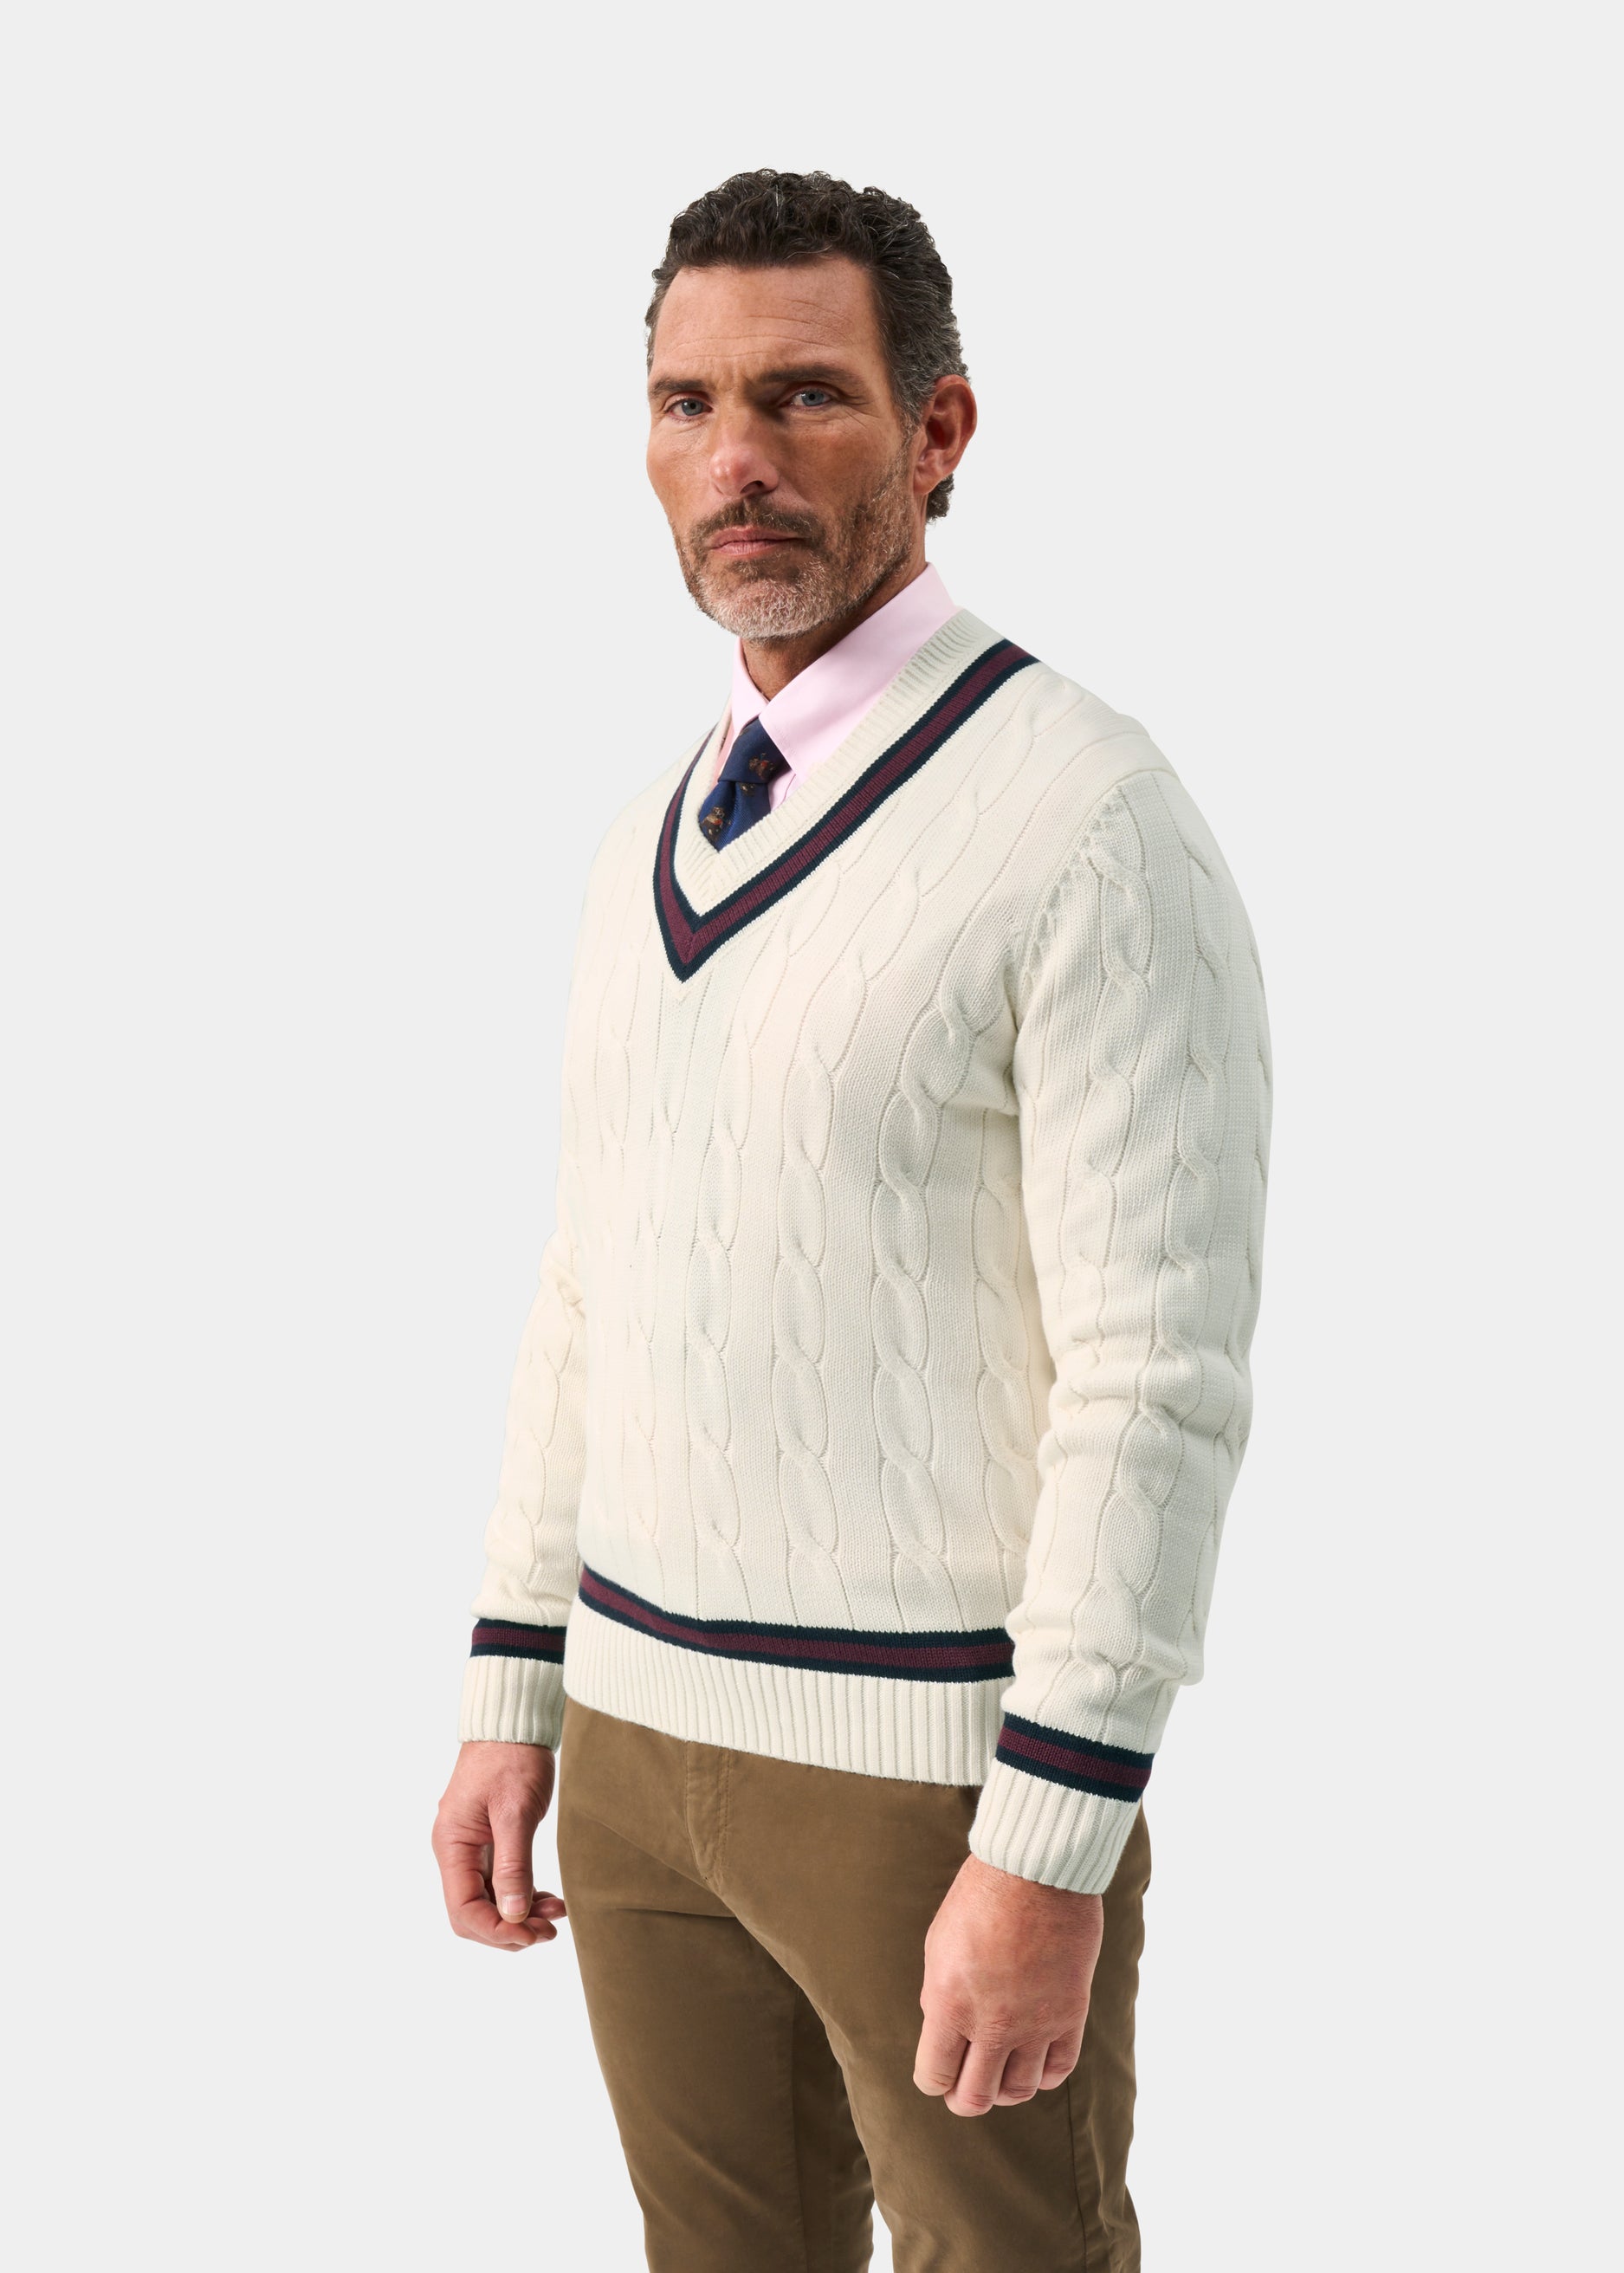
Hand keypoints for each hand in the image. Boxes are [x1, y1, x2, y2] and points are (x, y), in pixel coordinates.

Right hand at [431, 1740, 566, 1950]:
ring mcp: (472, 1849)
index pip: (463, 1909)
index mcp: (453, 1846)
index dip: (496, 1931)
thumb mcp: (515, 1812)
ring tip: (557, 1916)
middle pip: (472, 1914)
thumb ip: (514, 1865)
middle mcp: (456, 1853)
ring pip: (489, 1902)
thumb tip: (513, 1917)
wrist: (514, 1722)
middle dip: (508, 1929)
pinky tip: (549, 1900)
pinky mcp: (490, 1843)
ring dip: (520, 1916)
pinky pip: (501, 1884)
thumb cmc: (512, 1757)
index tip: (531, 1934)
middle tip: (549, 1931)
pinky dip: (523, 1897)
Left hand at [914, 1853, 1103, 2115]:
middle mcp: (992, 2024)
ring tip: (999, 2074)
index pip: (935, 2077)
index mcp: (950, 2005)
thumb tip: (946, 2032)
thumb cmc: (979, 1898)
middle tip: (965, 2086)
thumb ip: (940, 1997)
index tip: (937, 2074)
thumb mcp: (939, 1946)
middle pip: (976, 2098)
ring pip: (1019, 2091)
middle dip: (964, 2097)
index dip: (933, 2081)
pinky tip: (1035, 2061)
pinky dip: (1044, 2075)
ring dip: (1005, 2089)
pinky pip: (1059, 2070)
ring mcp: (1035, 2024)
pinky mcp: (1070, 2015)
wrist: (1037, 1871)